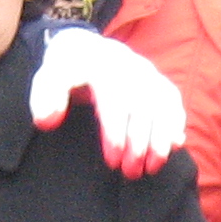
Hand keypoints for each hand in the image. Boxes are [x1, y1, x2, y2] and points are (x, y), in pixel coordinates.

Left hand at [29, 27, 186, 177]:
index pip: (114, 100)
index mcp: (100, 64)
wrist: (84, 49)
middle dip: (139, 142)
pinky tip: (175, 145)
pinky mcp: (158, 80)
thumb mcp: (46, 80)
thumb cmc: (65, 73)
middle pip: (142, 106)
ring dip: (161, 137)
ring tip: (153, 167)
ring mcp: (146, 72)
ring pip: (162, 104)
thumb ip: (44, 99)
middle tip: (131, 173)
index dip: (116, 132)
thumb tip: (48, 121)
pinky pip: (173, 100)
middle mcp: (128, 66)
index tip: (114, 160)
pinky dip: (176, 122)